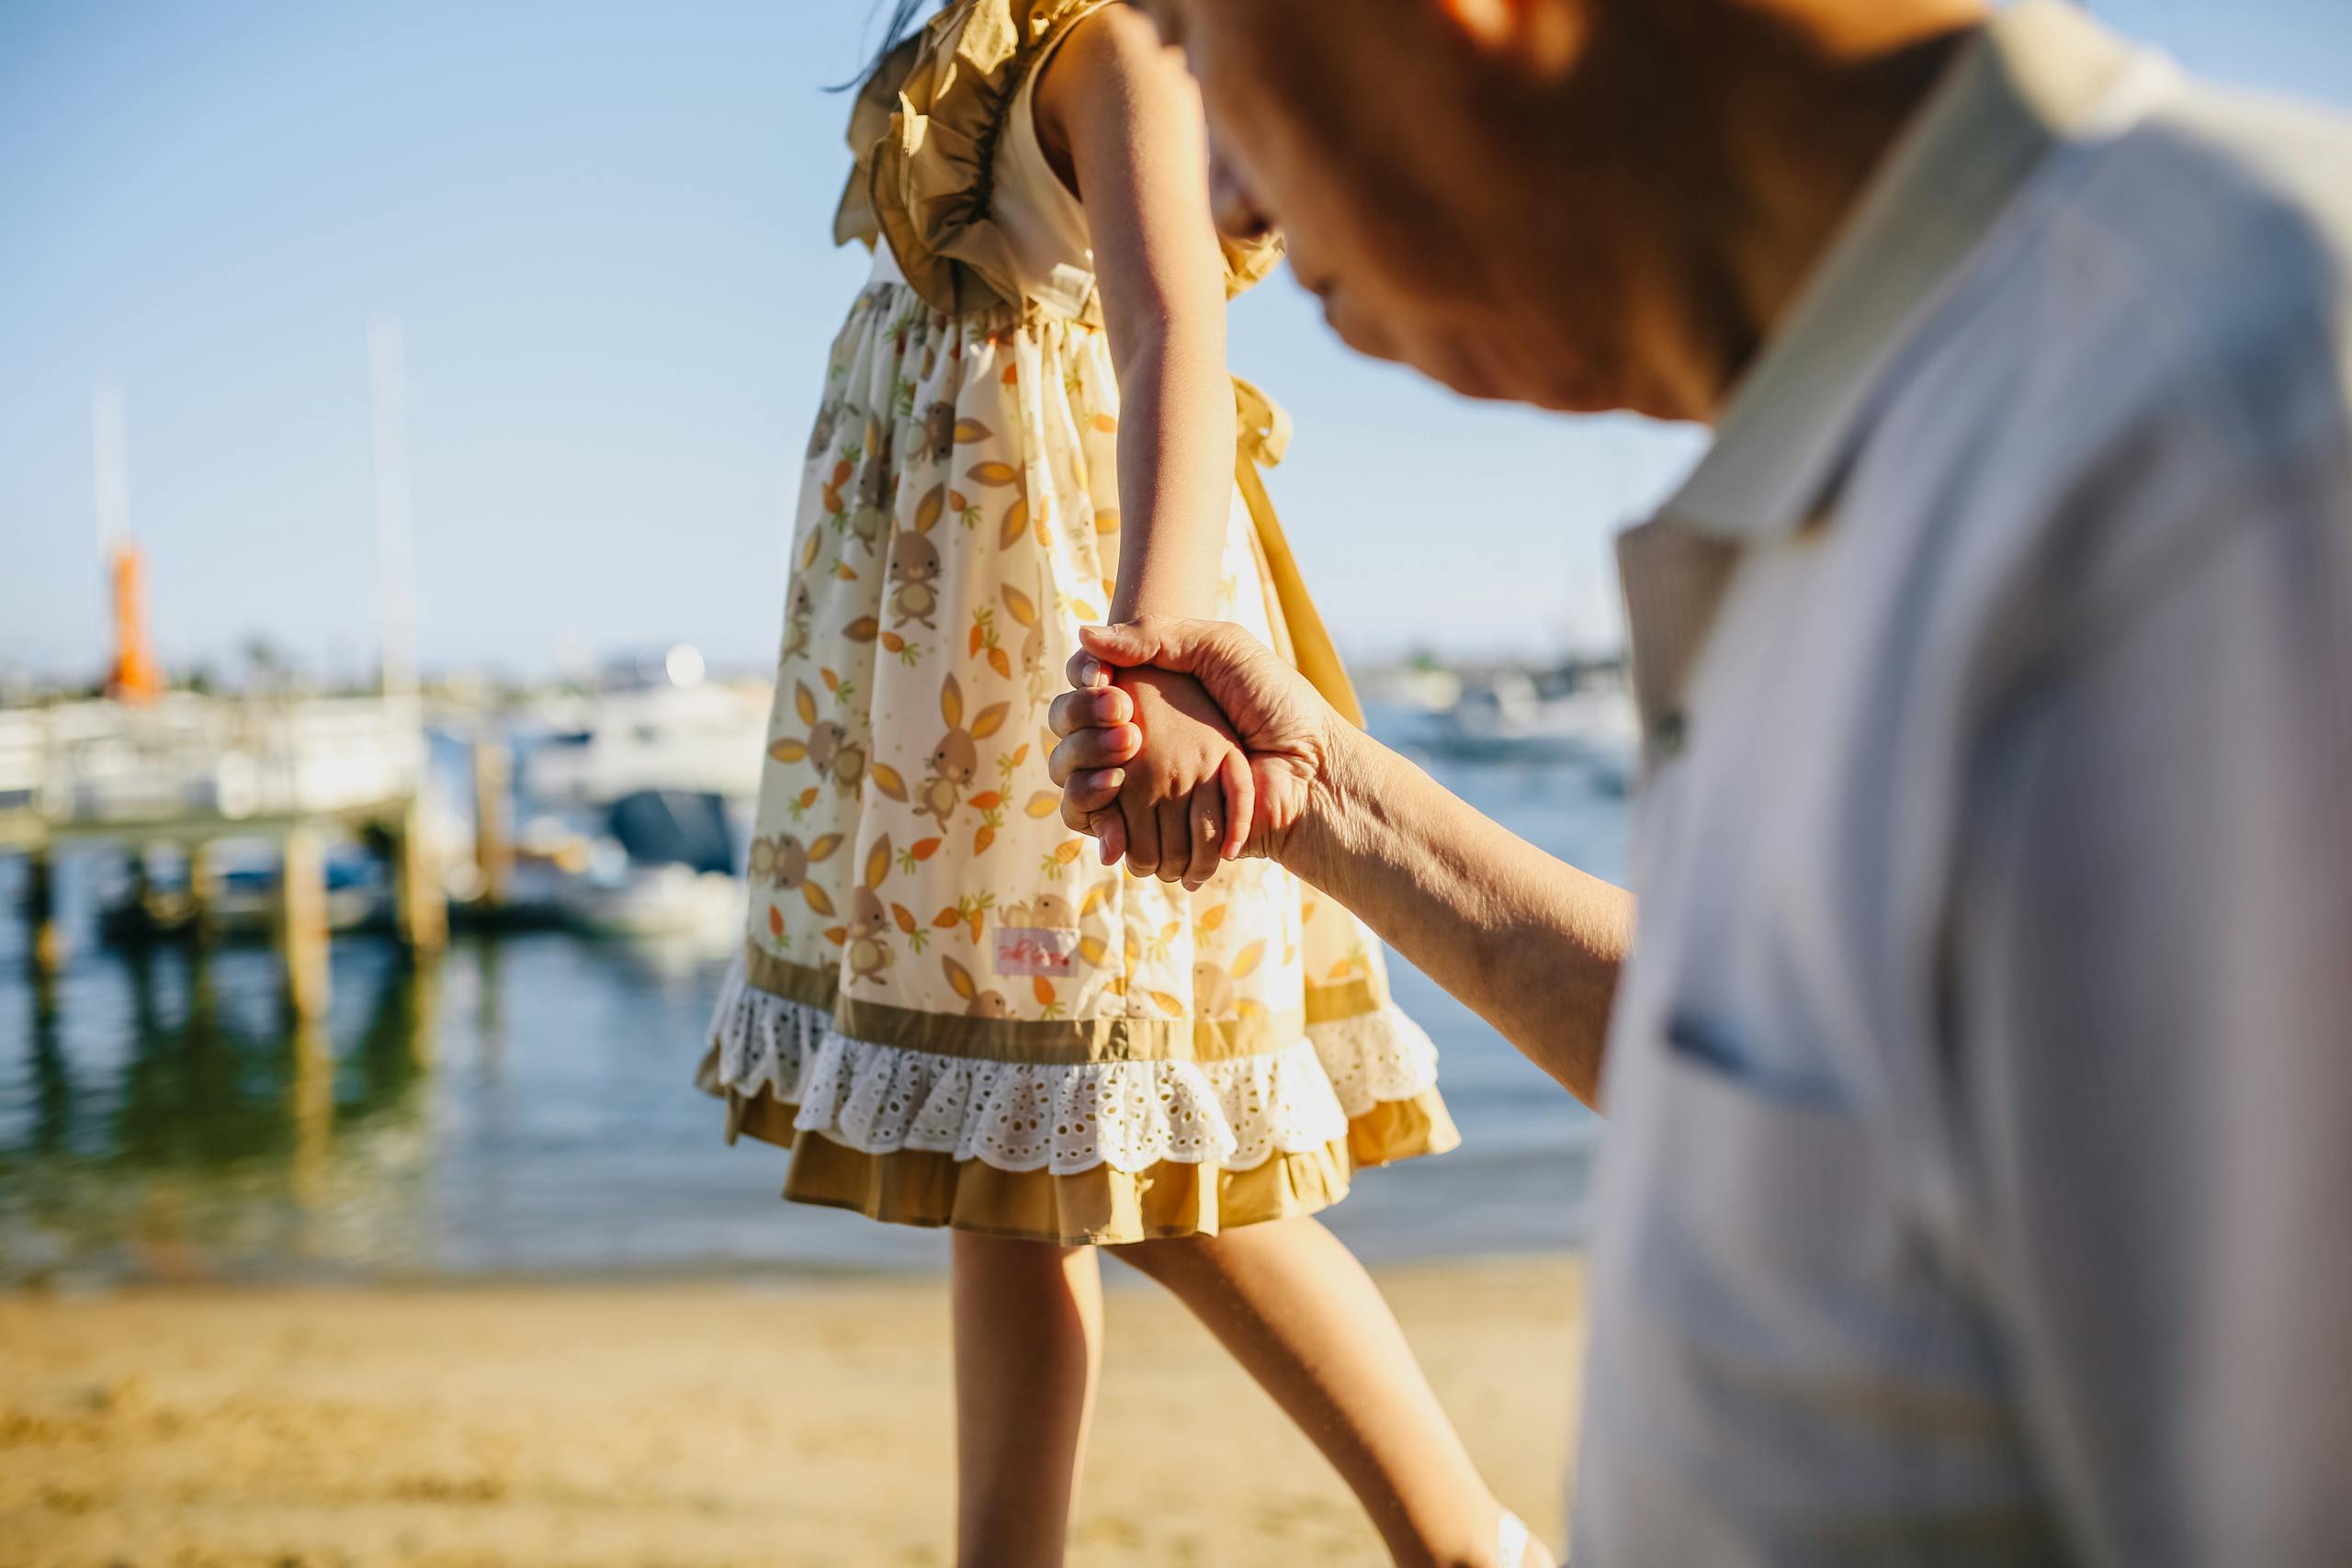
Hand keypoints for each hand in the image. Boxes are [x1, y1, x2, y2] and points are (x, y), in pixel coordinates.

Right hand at [1049, 616, 1342, 868]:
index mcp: (1151, 690)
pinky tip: (1112, 791)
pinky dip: (1090, 805)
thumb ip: (1157, 635)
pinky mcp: (1141, 828)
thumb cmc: (1279, 706)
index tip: (1099, 676)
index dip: (1083, 674)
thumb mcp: (1223, 648)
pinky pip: (1092, 820)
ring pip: (1069, 769)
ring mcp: (1134, 783)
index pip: (1088, 677)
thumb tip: (1085, 632)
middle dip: (1081, 715)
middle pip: (1068, 722)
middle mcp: (1136, 735)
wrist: (1310, 775)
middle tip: (1123, 714)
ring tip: (1123, 755)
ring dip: (1081, 758)